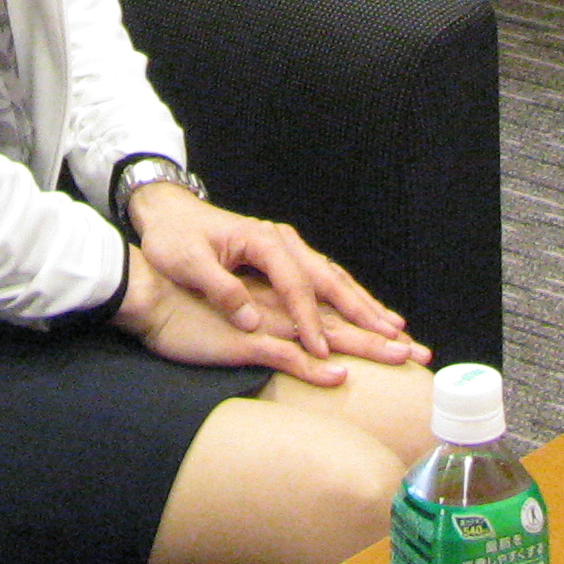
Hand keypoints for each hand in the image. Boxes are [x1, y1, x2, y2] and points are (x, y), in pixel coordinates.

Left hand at [122, 183, 426, 373]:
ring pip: (333, 277)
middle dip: (361, 310)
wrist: (169, 213)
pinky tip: (366, 312)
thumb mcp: (187, 263)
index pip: (294, 284)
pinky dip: (348, 297)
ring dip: (364, 304)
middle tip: (391, 337)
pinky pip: (323, 279)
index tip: (319, 350)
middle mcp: (282, 241)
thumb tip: (252, 321)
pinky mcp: (284, 257)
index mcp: (262, 241)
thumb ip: (220, 289)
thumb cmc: (174, 238)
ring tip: (395, 328)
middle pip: (328, 278)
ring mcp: (286, 247)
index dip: (308, 319)